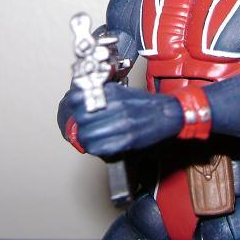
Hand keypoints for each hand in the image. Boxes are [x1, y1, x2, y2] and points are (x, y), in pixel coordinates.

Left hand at [64, 83, 182, 156]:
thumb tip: (78, 100)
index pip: (78, 100)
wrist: (167, 115)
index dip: (71, 107)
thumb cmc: (145, 104)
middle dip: (77, 124)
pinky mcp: (127, 141)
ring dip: (85, 138)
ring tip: (90, 136)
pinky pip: (100, 148)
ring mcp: (122, 125)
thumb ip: (100, 95)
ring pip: (87, 136)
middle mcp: (116, 108)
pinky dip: (96, 148)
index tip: (73, 110)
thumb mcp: (121, 91)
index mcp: (113, 94)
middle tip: (80, 126)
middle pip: (81, 119)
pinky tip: (100, 143)